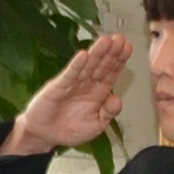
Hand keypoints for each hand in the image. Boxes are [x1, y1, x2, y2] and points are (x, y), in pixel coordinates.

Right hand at [4, 37, 134, 156]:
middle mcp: (87, 84)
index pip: (111, 72)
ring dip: (96, 53)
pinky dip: (77, 66)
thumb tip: (118, 100)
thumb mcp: (95, 125)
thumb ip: (108, 113)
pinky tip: (84, 56)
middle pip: (101, 65)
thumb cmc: (70, 129)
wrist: (45, 134)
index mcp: (99, 92)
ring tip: (106, 41)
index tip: (128, 47)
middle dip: (111, 52)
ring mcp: (73, 83)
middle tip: (120, 38)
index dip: (120, 60)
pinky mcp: (58, 86)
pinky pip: (70, 75)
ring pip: (87, 66)